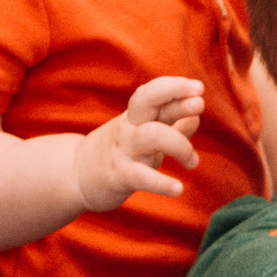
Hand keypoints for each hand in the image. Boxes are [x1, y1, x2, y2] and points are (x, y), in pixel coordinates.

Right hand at [74, 78, 203, 213]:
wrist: (76, 175)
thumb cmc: (120, 151)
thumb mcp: (145, 134)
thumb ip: (171, 125)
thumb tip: (196, 116)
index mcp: (137, 115)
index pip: (154, 93)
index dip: (175, 87)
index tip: (198, 87)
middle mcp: (130, 127)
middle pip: (147, 101)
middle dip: (175, 99)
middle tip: (200, 103)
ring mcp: (124, 150)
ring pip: (151, 135)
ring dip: (179, 144)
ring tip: (193, 162)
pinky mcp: (119, 175)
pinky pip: (142, 176)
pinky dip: (161, 183)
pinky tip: (178, 189)